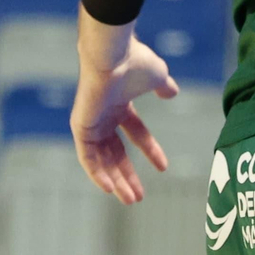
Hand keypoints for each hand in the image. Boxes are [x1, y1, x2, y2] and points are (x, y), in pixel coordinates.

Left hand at [70, 36, 178, 204]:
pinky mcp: (81, 128)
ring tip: (129, 199)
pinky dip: (97, 174)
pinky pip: (87, 158)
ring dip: (115, 181)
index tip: (164, 167)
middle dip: (128, 175)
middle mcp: (104, 116)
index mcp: (121, 104)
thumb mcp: (158, 76)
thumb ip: (164, 86)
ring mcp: (91, 123)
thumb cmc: (136, 62)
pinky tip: (109, 188)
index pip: (136, 133)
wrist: (114, 55)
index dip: (150, 150)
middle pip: (116, 153)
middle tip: (138, 197)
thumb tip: (173, 92)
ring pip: (102, 160)